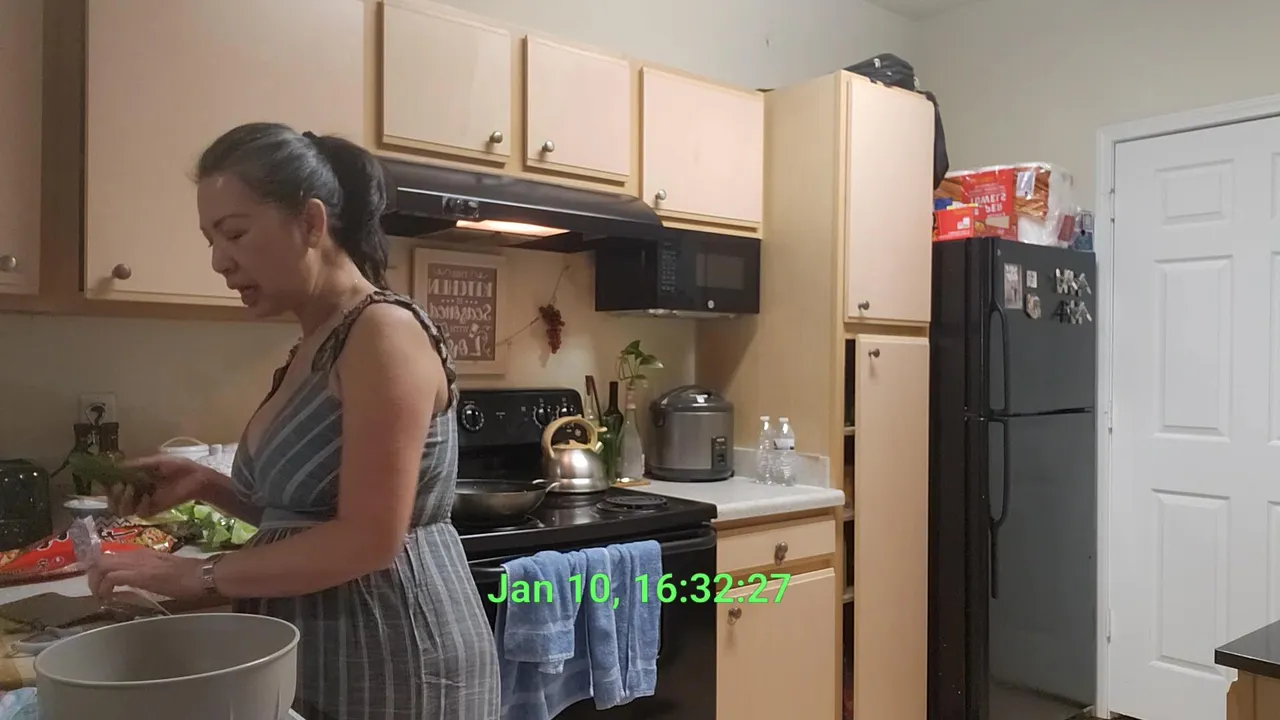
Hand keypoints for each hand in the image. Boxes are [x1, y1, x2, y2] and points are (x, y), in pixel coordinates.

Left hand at [87, 550, 205, 599]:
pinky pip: (112, 578)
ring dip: (95, 583)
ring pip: (102, 566)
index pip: (111, 555)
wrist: (201, 575)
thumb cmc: (189, 575)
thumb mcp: (162, 568)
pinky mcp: (139, 575)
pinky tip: (108, 598)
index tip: (98, 581)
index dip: (99, 568)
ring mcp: (137, 563)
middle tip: (97, 591)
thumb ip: (147, 570)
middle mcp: (136, 554)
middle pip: (101, 559)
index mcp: (142, 552)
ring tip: (100, 596)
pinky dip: (105, 589)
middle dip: (92, 576)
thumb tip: (136, 578)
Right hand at [108, 455, 212, 518]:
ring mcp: (142, 503)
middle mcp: (134, 493)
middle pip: (111, 501)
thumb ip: (134, 465)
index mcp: (133, 480)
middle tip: (118, 485)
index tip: (104, 481)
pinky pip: (137, 513)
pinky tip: (148, 497)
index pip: (110, 486)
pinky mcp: (152, 511)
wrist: (195, 477)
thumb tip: (114, 466)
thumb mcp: (154, 462)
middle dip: (111, 494)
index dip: (104, 486)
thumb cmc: (177, 467)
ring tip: (130, 489)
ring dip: (121, 500)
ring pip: (120, 510)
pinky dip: (140, 505)